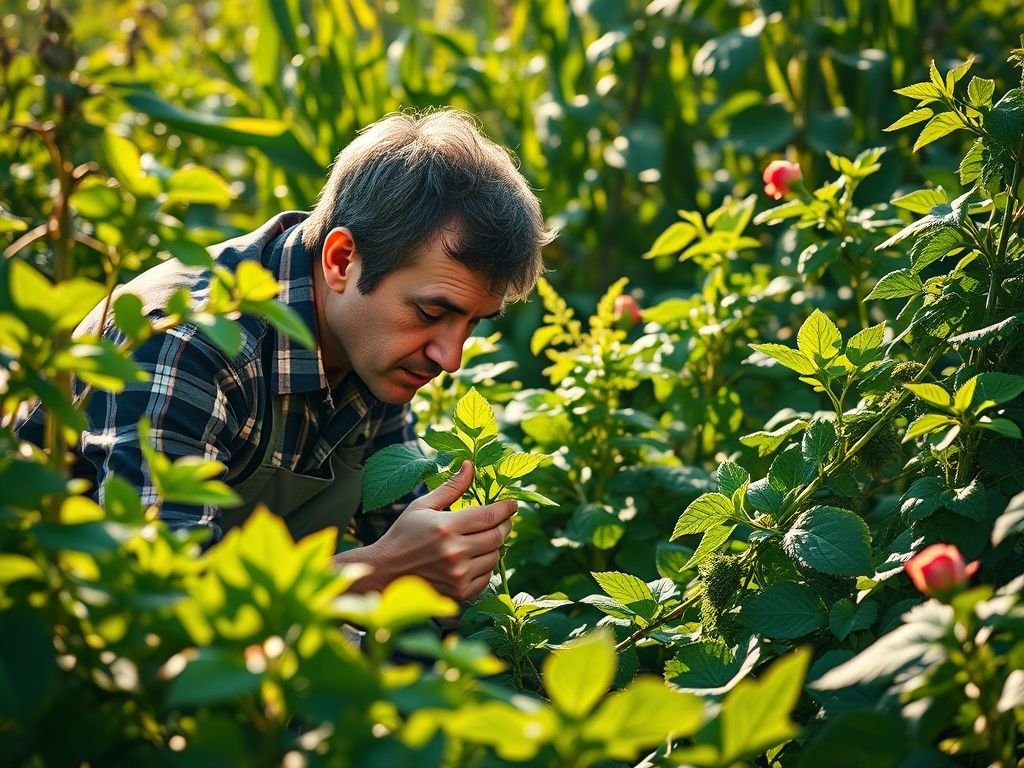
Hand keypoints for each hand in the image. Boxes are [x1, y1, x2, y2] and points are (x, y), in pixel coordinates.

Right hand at [334, 461, 515, 600]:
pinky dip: (485, 567)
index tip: (513, 503)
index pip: (490, 516)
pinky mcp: (460, 593)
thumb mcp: (423, 506)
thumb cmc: (403, 535)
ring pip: (495, 557)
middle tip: (503, 520)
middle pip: (497, 537)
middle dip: (505, 525)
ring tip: (483, 539)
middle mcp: (455, 553)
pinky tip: (474, 559)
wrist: (385, 572)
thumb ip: (451, 487)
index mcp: (446, 527)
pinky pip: (487, 578)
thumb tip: (470, 465)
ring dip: (494, 547)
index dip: (506, 508)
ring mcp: (458, 576)